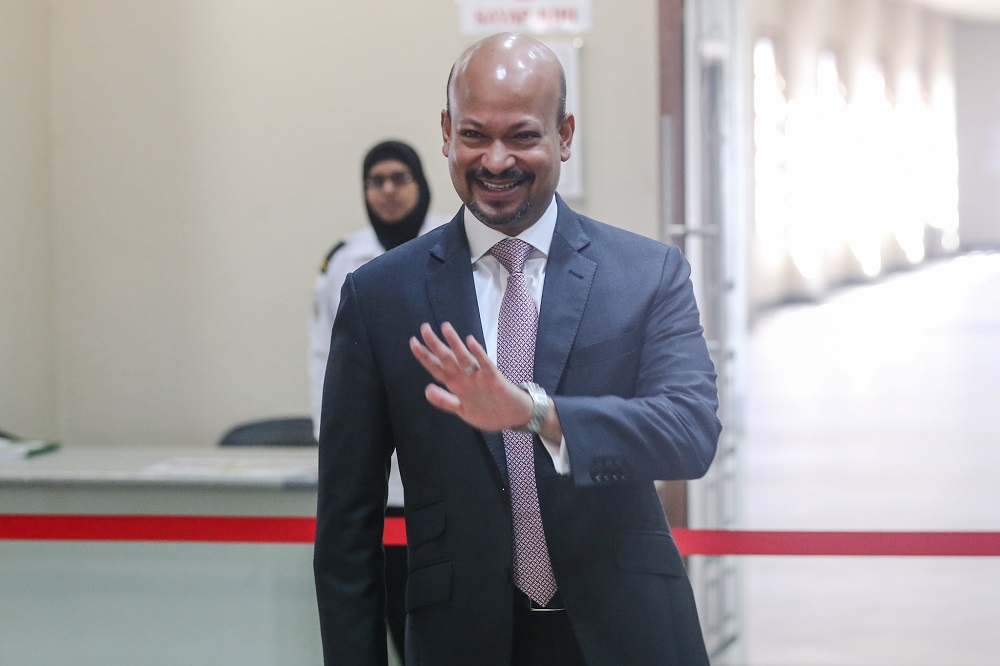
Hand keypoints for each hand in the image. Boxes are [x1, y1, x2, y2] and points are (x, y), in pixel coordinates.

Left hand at [409, 322, 531, 431]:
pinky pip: (485, 365)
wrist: (514, 418)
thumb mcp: (462, 410)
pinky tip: (471, 342)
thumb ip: (445, 401)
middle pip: (447, 359)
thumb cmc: (489, 411)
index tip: (413, 342)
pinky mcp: (493, 379)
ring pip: (464, 358)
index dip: (424, 357)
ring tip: (445, 328)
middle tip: (424, 328)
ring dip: (455, 343)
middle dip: (435, 345)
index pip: (437, 368)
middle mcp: (466, 377)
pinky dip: (478, 354)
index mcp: (457, 385)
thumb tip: (426, 390)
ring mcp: (479, 377)